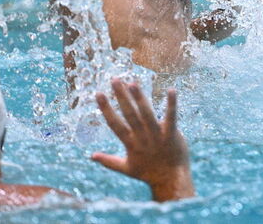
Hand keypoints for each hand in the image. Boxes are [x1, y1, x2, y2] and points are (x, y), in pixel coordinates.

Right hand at [92, 79, 194, 201]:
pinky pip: (171, 117)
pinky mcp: (172, 134)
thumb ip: (108, 161)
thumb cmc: (148, 173)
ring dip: (140, 98)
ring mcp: (157, 135)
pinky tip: (172, 90)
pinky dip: (171, 103)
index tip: (98, 94)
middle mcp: (142, 137)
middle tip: (115, 79)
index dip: (106, 109)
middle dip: (121, 96)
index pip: (115, 124)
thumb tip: (91, 156)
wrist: (171, 181)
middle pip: (129, 114)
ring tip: (133, 82)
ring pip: (147, 113)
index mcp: (130, 144)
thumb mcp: (126, 168)